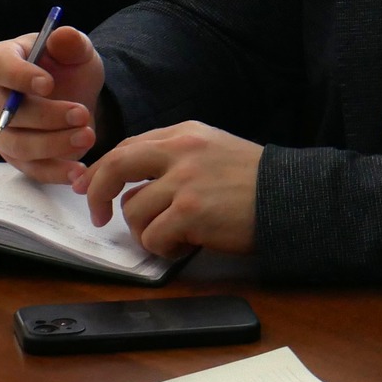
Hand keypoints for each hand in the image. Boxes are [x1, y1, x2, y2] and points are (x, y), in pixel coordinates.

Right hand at [0, 25, 104, 181]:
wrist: (74, 95)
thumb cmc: (65, 67)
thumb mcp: (75, 51)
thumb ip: (72, 42)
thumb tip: (64, 36)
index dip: (20, 77)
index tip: (48, 84)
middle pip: (7, 113)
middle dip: (46, 116)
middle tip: (82, 114)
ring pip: (17, 145)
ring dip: (53, 145)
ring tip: (87, 136)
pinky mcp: (13, 156)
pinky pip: (30, 169)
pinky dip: (54, 172)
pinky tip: (79, 170)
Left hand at [76, 122, 259, 255]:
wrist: (291, 196)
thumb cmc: (255, 181)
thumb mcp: (213, 150)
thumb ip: (175, 157)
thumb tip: (132, 183)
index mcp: (185, 134)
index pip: (128, 146)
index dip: (102, 169)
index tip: (89, 187)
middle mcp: (181, 151)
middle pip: (116, 166)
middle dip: (98, 193)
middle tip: (99, 216)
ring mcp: (185, 181)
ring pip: (133, 211)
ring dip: (147, 231)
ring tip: (174, 236)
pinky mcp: (190, 212)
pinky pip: (153, 237)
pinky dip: (163, 248)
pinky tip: (186, 245)